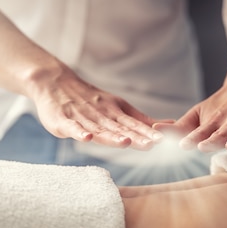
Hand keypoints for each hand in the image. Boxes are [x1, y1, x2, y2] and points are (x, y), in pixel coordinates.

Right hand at [32, 65, 163, 149]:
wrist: (55, 83)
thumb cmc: (89, 100)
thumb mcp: (117, 107)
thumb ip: (140, 119)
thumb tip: (171, 124)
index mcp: (114, 112)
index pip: (133, 124)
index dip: (147, 133)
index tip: (163, 140)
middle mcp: (101, 114)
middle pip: (119, 128)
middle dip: (135, 136)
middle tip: (151, 144)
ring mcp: (81, 117)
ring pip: (99, 129)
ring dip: (112, 136)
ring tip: (125, 142)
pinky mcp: (63, 120)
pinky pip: (72, 127)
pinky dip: (79, 132)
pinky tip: (86, 138)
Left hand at [155, 62, 226, 152]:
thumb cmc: (219, 105)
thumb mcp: (198, 114)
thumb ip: (179, 127)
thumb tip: (154, 129)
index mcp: (213, 123)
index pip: (201, 132)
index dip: (193, 138)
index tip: (183, 144)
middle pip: (222, 134)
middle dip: (213, 141)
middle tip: (203, 146)